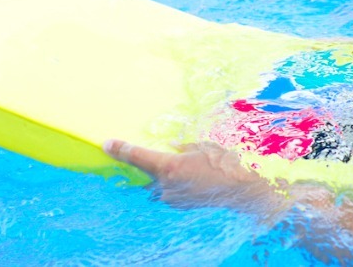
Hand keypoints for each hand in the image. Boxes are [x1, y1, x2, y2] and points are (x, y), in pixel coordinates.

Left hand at [104, 139, 285, 210]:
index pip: (137, 157)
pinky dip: (180, 188)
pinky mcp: (182, 208)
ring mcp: (173, 200)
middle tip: (174, 163)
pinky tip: (198, 182)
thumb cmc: (226, 165)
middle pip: (147, 175)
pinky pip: (173, 195)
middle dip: (154, 169)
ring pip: (161, 186)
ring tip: (194, 173)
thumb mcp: (205, 148)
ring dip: (170, 179)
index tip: (106, 144)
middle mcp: (166, 186)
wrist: (245, 192)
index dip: (120, 149)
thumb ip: (184, 147)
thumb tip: (173, 146)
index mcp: (168, 167)